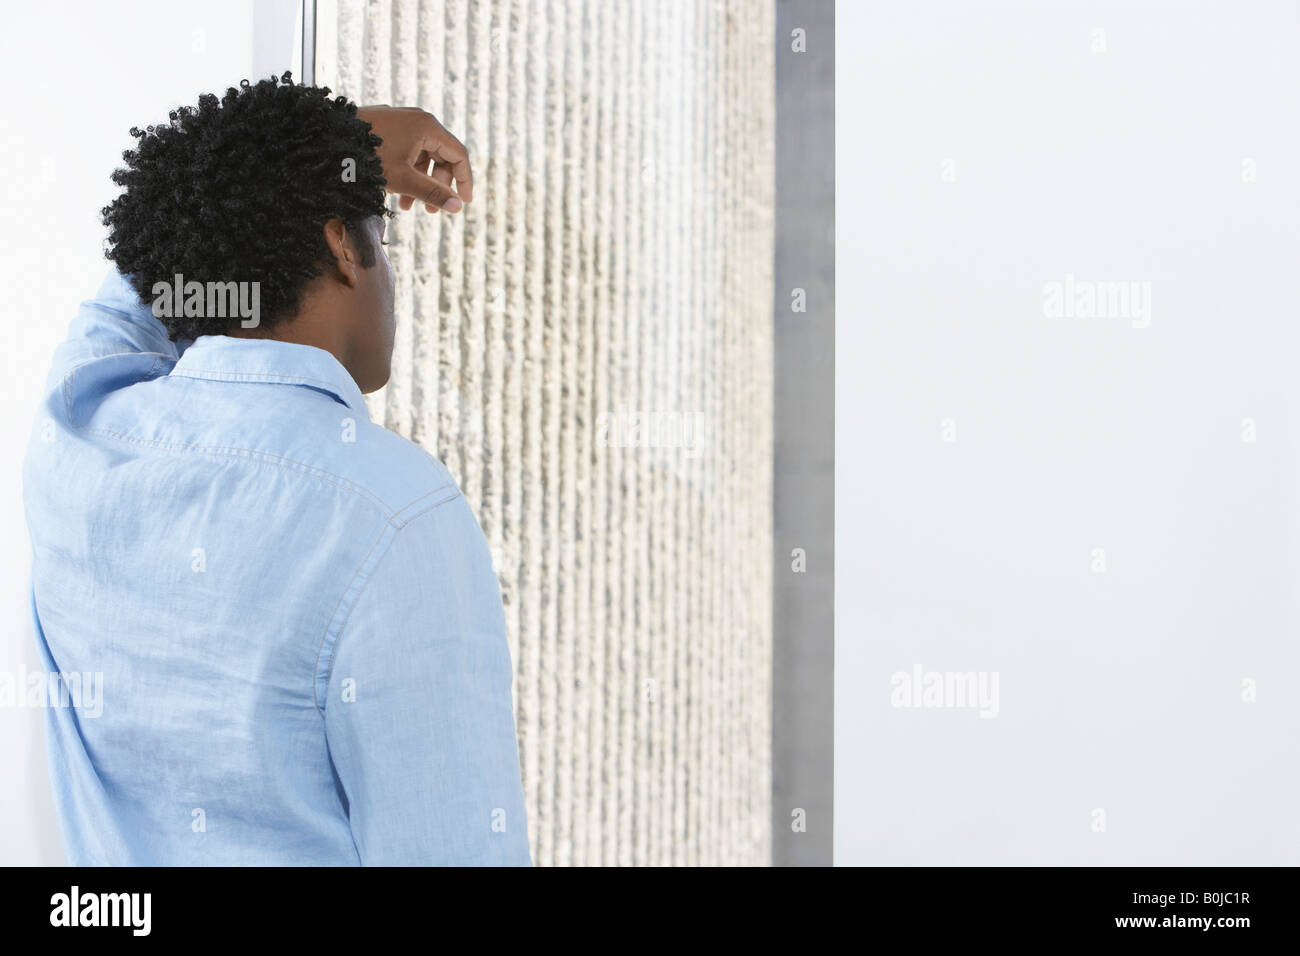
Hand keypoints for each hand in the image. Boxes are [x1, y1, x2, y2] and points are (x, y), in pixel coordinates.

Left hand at [357, 105, 472, 213]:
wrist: (328, 138)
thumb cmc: (368, 156)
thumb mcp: (403, 180)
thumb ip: (433, 193)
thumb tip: (458, 208)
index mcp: (428, 127)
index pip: (458, 155)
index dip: (464, 180)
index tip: (464, 202)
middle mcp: (418, 120)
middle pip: (441, 156)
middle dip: (437, 185)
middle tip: (432, 210)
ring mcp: (402, 122)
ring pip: (422, 156)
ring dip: (420, 182)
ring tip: (408, 206)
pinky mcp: (387, 127)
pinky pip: (407, 151)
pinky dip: (406, 172)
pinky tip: (396, 191)